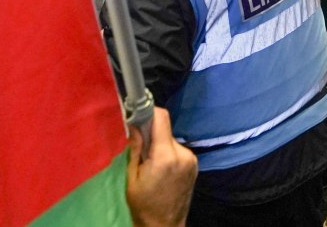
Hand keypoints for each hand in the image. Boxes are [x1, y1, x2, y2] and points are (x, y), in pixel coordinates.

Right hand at [126, 108, 197, 226]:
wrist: (164, 226)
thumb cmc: (143, 204)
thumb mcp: (132, 176)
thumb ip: (135, 147)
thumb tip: (135, 123)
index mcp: (165, 156)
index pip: (162, 118)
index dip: (149, 112)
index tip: (138, 114)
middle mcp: (183, 153)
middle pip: (165, 130)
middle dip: (151, 134)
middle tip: (140, 149)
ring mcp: (191, 159)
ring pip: (171, 140)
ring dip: (160, 145)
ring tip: (151, 164)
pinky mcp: (194, 164)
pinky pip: (178, 150)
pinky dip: (168, 153)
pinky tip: (162, 169)